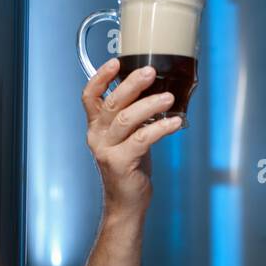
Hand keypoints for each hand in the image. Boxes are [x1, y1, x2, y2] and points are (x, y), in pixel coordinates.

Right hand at [81, 57, 181, 214]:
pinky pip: (142, 139)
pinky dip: (161, 128)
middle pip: (112, 103)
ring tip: (169, 98)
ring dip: (151, 105)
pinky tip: (176, 123)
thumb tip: (154, 90)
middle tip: (151, 72)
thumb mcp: (126, 138)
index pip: (90, 96)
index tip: (116, 62)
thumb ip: (131, 116)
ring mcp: (106, 150)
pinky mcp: (120, 163)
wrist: (126, 203)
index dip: (100, 77)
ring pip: (127, 119)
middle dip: (132, 84)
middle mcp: (97, 136)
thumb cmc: (129, 168)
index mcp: (96, 126)